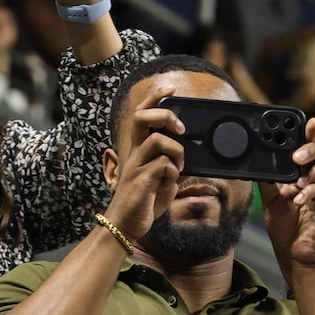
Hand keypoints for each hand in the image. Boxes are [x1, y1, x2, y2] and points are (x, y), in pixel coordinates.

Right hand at [102, 91, 186, 240]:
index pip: (142, 115)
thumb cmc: (143, 202)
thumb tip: (189, 158)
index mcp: (138, 150)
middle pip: (142, 117)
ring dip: (177, 151)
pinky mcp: (141, 180)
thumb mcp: (163, 180)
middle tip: (180, 129)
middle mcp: (135, 153)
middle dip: (165, 115)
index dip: (155, 98)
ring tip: (178, 167)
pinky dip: (173, 172)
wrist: (125, 226)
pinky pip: (163, 164)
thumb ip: (172, 165)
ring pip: (158, 140)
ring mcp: (136, 165)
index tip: (170, 88)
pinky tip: (168, 184)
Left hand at [259, 119, 314, 268]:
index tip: (307, 121)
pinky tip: (298, 198)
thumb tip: (255, 162)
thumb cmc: (286, 229)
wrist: (294, 255)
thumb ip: (267, 181)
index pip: (311, 149)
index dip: (311, 133)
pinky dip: (312, 191)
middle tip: (296, 155)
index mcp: (306, 175)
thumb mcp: (270, 201)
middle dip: (313, 147)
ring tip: (298, 179)